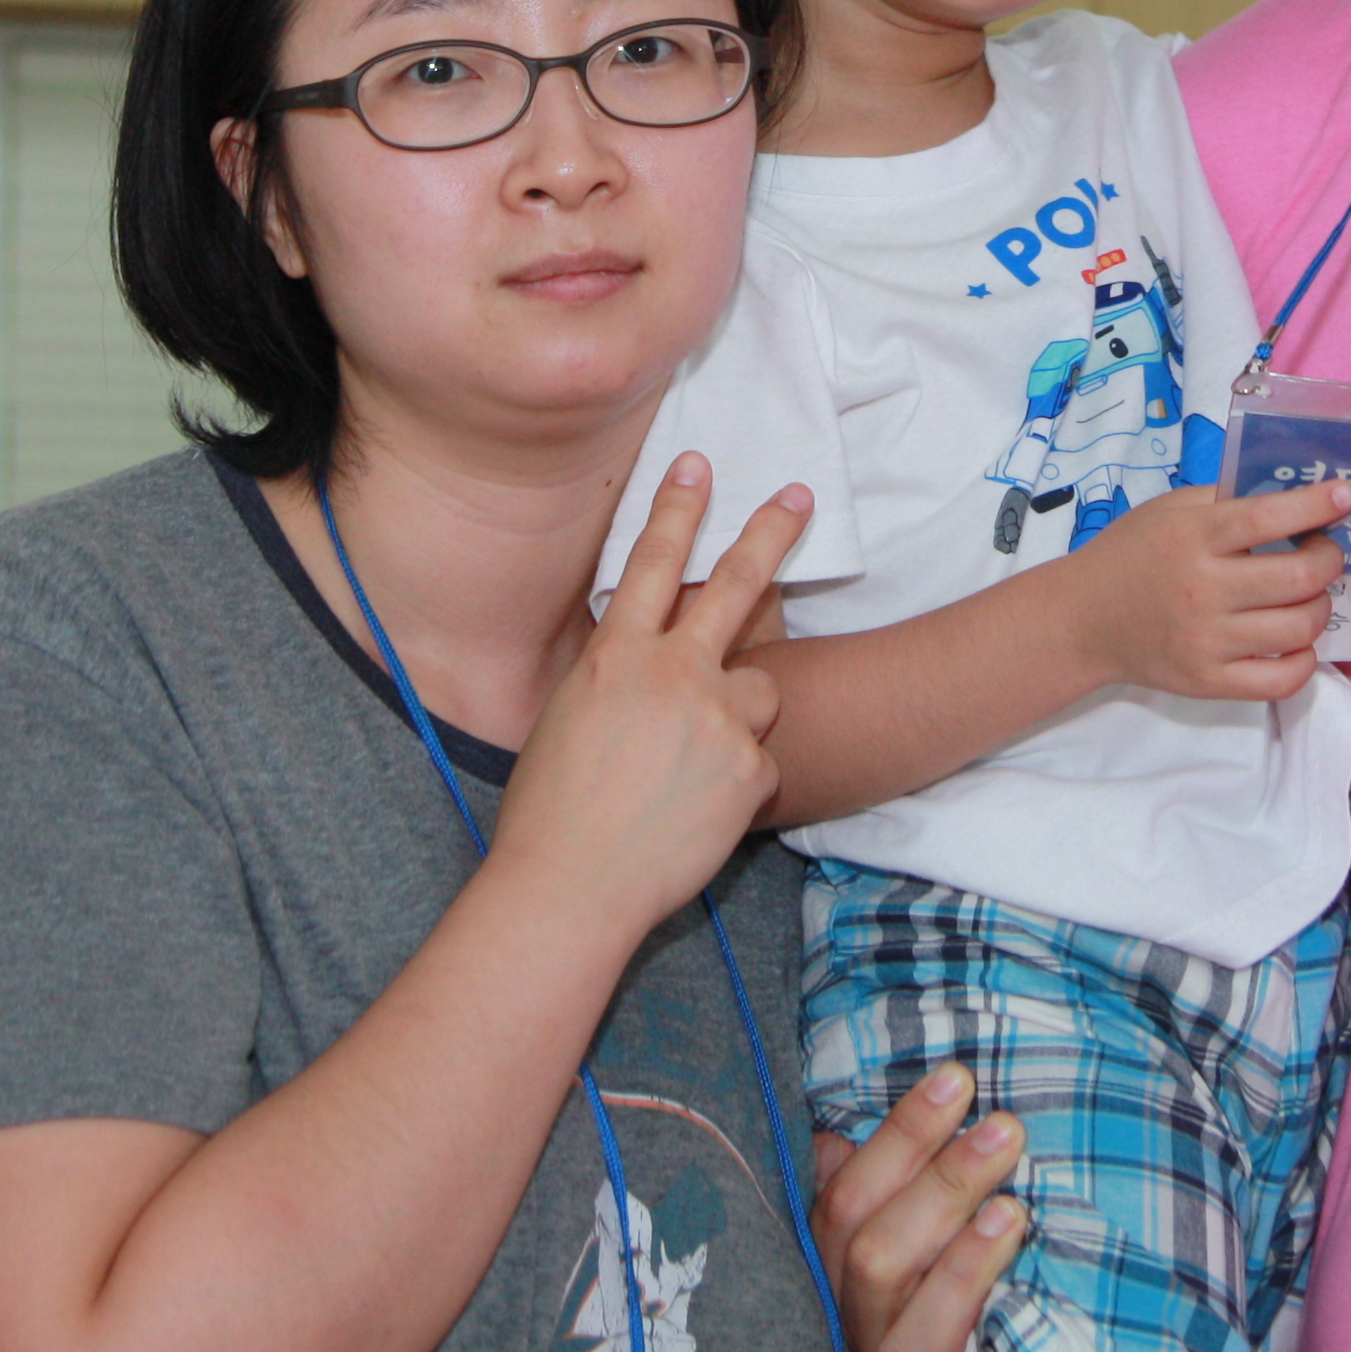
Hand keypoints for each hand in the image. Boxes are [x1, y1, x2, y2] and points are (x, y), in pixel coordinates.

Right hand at [489, 458, 806, 938]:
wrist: (571, 888)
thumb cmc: (549, 813)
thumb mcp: (567, 719)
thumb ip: (614, 679)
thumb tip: (640, 661)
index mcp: (616, 657)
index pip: (653, 562)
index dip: (677, 508)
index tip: (697, 464)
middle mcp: (672, 675)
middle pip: (736, 586)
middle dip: (769, 533)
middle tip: (800, 496)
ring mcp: (717, 720)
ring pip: (763, 688)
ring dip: (744, 710)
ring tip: (698, 761)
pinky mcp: (750, 770)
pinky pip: (759, 763)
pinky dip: (737, 785)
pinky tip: (695, 814)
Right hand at [812, 1066, 1030, 1351]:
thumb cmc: (935, 1310)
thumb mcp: (911, 1246)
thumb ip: (885, 1191)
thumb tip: (844, 1132)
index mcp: (832, 1257)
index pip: (844, 1183)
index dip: (899, 1130)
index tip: (956, 1078)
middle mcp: (838, 1301)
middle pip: (854, 1218)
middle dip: (922, 1152)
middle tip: (1000, 1120)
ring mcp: (868, 1348)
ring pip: (877, 1266)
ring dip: (944, 1199)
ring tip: (1005, 1154)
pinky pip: (920, 1339)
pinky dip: (962, 1276)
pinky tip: (1009, 1228)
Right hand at [1059, 478, 1350, 701]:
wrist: (1082, 620)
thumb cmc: (1131, 554)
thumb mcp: (1168, 509)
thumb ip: (1226, 500)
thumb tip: (1295, 497)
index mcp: (1194, 538)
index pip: (1269, 518)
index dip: (1317, 505)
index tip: (1346, 496)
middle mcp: (1203, 590)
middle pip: (1300, 577)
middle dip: (1330, 559)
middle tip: (1324, 552)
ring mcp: (1208, 642)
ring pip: (1301, 628)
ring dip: (1321, 606)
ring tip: (1306, 595)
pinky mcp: (1209, 682)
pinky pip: (1283, 680)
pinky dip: (1305, 660)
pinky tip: (1295, 641)